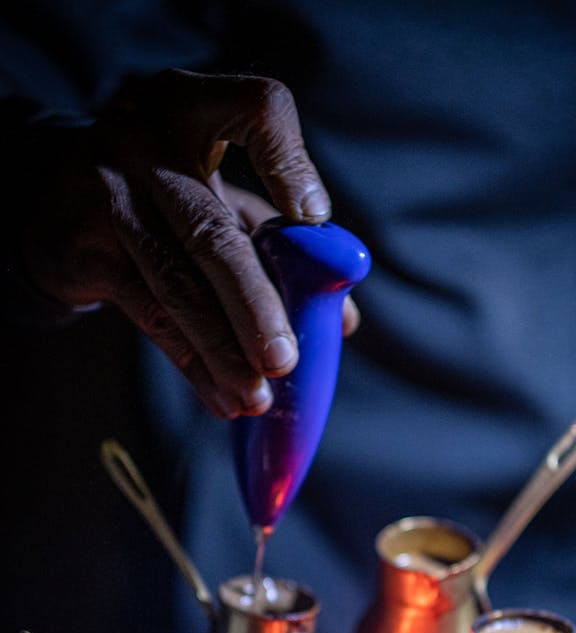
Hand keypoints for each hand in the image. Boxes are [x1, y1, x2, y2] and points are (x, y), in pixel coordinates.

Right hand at [16, 69, 359, 417]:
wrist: (49, 190)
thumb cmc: (159, 189)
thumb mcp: (215, 193)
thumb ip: (278, 242)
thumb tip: (340, 318)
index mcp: (197, 107)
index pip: (257, 110)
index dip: (290, 162)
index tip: (314, 217)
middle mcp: (147, 142)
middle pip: (213, 232)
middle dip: (254, 306)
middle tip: (285, 359)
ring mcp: (108, 194)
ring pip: (176, 284)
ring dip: (222, 350)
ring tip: (257, 396)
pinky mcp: (83, 247)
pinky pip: (148, 314)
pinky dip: (191, 361)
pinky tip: (221, 395)